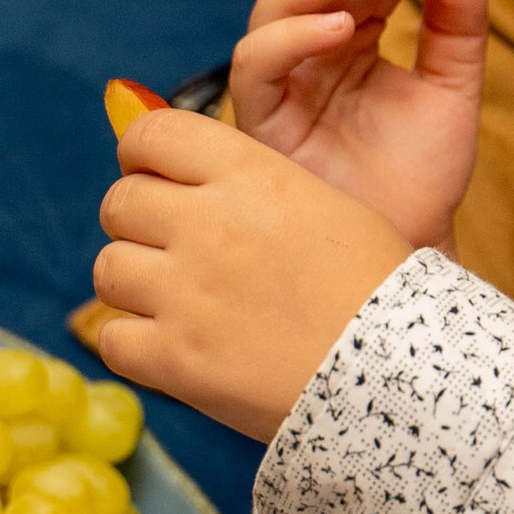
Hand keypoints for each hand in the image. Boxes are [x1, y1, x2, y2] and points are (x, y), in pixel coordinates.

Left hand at [94, 107, 414, 440]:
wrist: (404, 376)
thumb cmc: (373, 285)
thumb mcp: (320, 202)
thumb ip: (242, 175)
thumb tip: (148, 141)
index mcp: (252, 175)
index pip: (150, 136)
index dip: (142, 156)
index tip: (156, 176)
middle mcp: (212, 226)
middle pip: (120, 203)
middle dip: (140, 223)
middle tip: (177, 250)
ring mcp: (189, 295)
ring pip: (109, 269)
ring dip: (137, 284)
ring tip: (183, 303)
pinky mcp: (176, 360)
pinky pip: (113, 339)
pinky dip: (138, 345)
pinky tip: (179, 347)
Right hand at [228, 0, 485, 248]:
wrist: (402, 256)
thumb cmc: (420, 182)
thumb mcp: (453, 98)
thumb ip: (459, 33)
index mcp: (358, 34)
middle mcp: (313, 48)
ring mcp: (284, 80)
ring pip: (280, 2)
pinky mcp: (259, 120)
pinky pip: (257, 63)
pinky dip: (294, 37)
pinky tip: (345, 26)